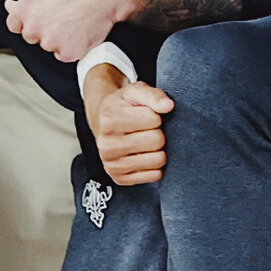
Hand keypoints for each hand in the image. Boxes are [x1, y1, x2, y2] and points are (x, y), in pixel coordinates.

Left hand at [5, 0, 144, 61]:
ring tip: (76, 20)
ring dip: (59, 39)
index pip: (14, 24)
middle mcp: (33, 27)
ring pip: (49, 46)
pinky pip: (65, 55)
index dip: (27, 21)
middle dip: (43, 30)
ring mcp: (50, 42)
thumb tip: (9, 6)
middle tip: (64, 16)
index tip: (40, 17)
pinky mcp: (67, 53)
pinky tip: (82, 31)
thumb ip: (25, 1)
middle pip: (31, 37)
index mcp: (24, 8)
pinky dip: (74, 47)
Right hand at [85, 63, 171, 185]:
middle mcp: (107, 144)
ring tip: (144, 142)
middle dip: (157, 133)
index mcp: (110, 119)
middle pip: (157, 140)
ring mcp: (111, 163)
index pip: (154, 119)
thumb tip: (168, 105)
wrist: (102, 120)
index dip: (155, 116)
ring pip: (158, 160)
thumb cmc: (122, 107)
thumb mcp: (135, 92)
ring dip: (157, 150)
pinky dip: (154, 166)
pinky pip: (154, 176)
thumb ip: (153, 95)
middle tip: (145, 129)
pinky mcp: (119, 178)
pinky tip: (142, 155)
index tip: (145, 115)